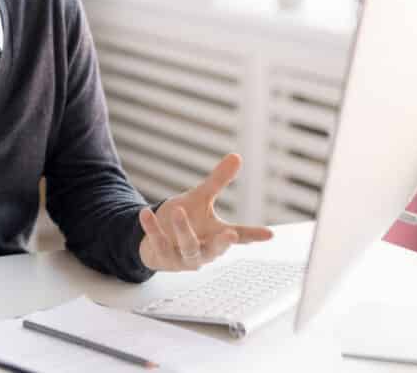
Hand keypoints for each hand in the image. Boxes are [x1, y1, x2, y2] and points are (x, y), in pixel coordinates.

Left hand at [137, 153, 273, 270]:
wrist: (155, 237)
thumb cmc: (185, 219)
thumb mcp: (200, 198)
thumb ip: (218, 181)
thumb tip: (237, 157)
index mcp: (216, 235)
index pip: (239, 236)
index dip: (254, 235)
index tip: (270, 234)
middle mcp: (204, 250)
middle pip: (215, 249)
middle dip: (222, 243)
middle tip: (230, 234)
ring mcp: (185, 257)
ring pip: (188, 247)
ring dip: (183, 230)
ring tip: (178, 209)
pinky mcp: (164, 259)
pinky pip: (159, 244)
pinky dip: (153, 229)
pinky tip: (146, 212)